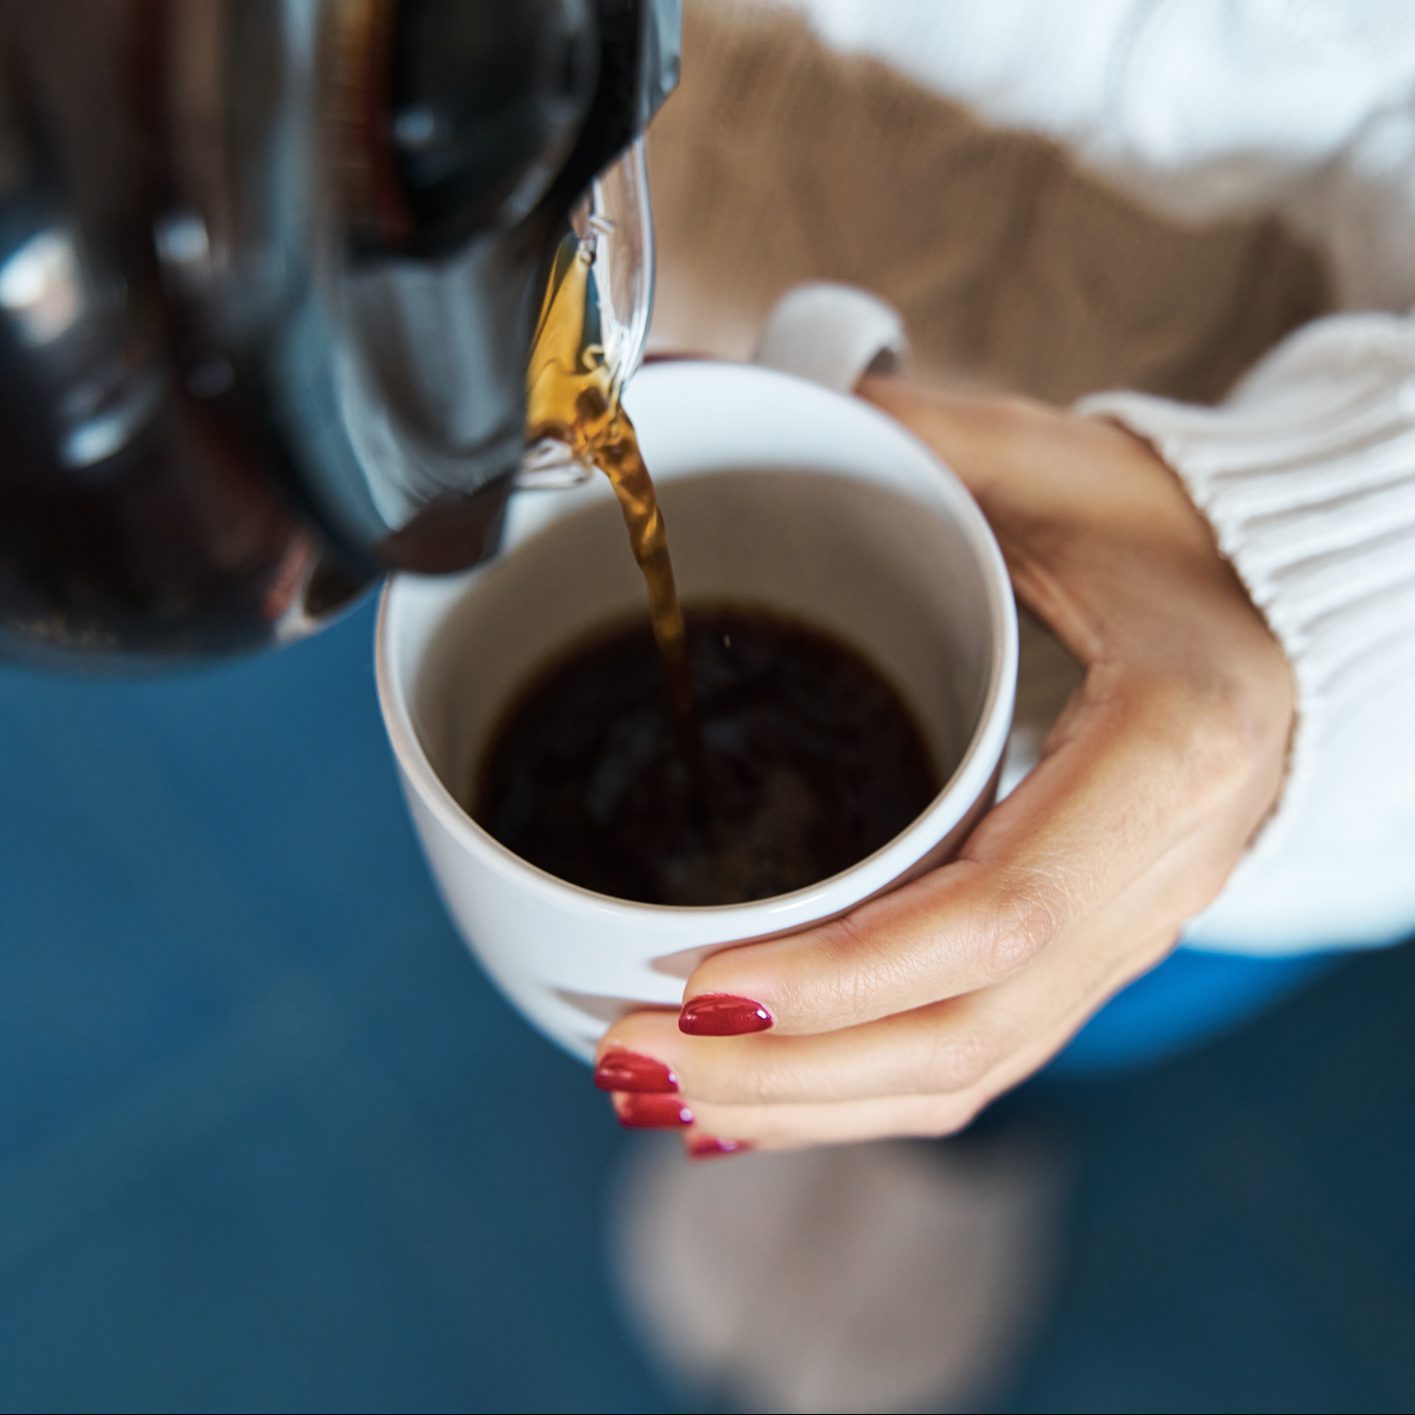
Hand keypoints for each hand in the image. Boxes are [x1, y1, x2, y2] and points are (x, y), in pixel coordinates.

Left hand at [595, 379, 1293, 1152]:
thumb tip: (713, 397)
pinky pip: (972, 1057)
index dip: (841, 973)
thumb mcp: (1056, 469)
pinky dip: (852, 1095)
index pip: (996, 915)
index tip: (701, 985)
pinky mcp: (1087, 954)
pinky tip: (753, 1100)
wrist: (1281, 618)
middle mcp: (1156, 876)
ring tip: (658, 1094)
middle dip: (785, 1075)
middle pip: (964, 1036)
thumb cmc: (1177, 535)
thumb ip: (907, 441)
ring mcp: (1126, 934)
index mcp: (1167, 751)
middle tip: (632, 1056)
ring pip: (963, 1072)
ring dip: (803, 1108)